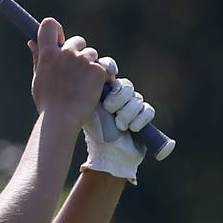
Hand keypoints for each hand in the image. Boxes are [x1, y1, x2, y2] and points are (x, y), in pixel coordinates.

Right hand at [28, 18, 112, 128]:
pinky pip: (103, 68)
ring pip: (92, 54)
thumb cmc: (47, 103)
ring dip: (90, 65)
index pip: (49, 25)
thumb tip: (32, 42)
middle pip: (77, 40)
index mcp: (48, 54)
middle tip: (75, 72)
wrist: (61, 119)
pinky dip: (101, 77)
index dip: (56, 31)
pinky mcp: (98, 70)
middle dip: (78, 52)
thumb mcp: (38, 79)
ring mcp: (83, 60)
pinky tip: (95, 89)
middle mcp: (65, 53)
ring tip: (83, 85)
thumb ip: (38, 59)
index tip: (59, 40)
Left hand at [80, 62, 155, 184]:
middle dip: (119, 97)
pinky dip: (140, 119)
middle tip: (109, 109)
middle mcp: (119, 96)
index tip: (109, 73)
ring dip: (128, 112)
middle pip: (126, 85)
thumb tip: (75, 74)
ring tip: (119, 125)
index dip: (110, 68)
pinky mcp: (143, 116)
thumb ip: (84, 92)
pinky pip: (147, 110)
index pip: (109, 70)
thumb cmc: (94, 132)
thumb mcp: (86, 109)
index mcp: (103, 90)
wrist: (107, 155)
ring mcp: (132, 105)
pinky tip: (132, 128)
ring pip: (137, 98)